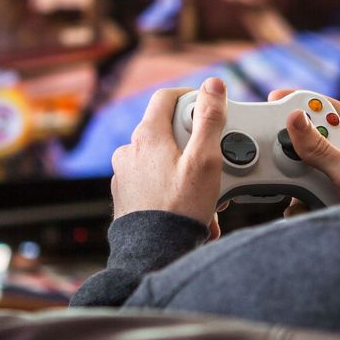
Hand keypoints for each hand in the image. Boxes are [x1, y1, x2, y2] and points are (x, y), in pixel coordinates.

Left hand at [111, 77, 228, 238]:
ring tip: (206, 194)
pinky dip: (172, 188)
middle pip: (166, 130)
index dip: (190, 95)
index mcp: (147, 136)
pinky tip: (189, 208)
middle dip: (194, 143)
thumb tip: (213, 85)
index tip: (207, 106)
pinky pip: (152, 182)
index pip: (166, 97)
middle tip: (215, 161)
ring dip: (185, 169)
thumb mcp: (206, 159)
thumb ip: (210, 119)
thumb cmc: (179, 208)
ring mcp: (125, 174)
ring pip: (161, 158)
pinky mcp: (126, 197)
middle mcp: (129, 151)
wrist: (153, 253)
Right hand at [269, 88, 339, 208]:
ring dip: (296, 181)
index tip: (280, 98)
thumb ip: (321, 150)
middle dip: (297, 151)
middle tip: (284, 153)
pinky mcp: (329, 204)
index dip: (307, 102)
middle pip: (314, 142)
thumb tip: (295, 120)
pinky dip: (297, 203)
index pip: (334, 112)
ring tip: (299, 191)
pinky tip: (300, 211)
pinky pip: (304, 195)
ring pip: (306, 170)